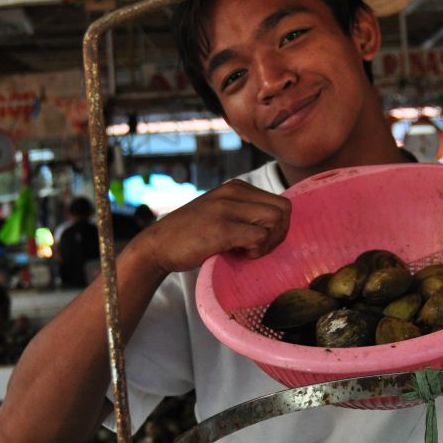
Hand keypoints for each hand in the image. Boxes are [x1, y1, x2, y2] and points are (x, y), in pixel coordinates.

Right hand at [137, 179, 291, 278]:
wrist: (158, 245)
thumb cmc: (191, 235)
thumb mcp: (219, 212)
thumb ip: (243, 212)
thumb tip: (278, 225)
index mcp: (235, 187)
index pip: (281, 202)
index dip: (279, 226)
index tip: (260, 240)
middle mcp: (232, 192)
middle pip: (284, 210)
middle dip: (279, 234)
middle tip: (258, 248)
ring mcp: (226, 208)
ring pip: (276, 221)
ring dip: (268, 242)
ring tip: (247, 251)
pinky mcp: (221, 228)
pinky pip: (260, 237)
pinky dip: (256, 251)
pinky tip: (238, 254)